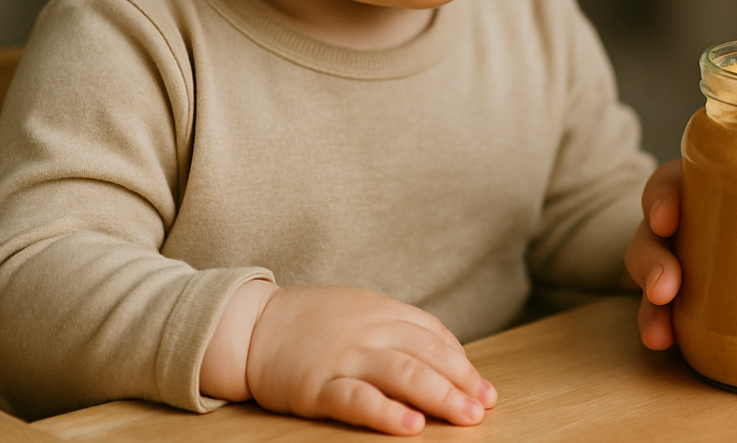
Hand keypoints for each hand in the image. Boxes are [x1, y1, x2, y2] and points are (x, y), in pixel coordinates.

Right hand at [203, 281, 495, 435]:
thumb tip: (448, 357)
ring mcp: (344, 357)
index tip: (483, 389)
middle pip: (426, 355)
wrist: (251, 325)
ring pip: (403, 374)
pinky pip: (357, 399)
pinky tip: (410, 426)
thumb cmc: (313, 322)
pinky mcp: (317, 385)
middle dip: (461, 383)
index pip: (435, 337)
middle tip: (484, 407)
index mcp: (384, 312)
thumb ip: (401, 329)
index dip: (463, 364)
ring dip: (439, 396)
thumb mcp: (363, 311)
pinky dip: (386, 412)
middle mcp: (370, 331)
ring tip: (464, 416)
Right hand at [623, 160, 736, 350]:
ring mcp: (707, 264)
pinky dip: (661, 325)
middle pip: (660, 224)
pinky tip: (664, 341)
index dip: (666, 192)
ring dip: (653, 294)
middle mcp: (715, 219)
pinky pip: (670, 311)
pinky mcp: (705, 307)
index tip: (667, 215)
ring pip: (656, 267)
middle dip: (650, 252)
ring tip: (660, 325)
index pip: (688, 175)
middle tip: (665, 283)